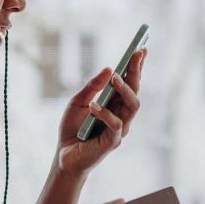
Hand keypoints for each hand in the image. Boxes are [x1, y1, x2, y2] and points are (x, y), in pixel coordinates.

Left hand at [55, 47, 146, 175]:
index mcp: (115, 104)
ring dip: (124, 90)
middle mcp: (122, 115)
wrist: (63, 155)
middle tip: (136, 54)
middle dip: (136, 71)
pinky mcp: (112, 142)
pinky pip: (115, 125)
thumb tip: (108, 68)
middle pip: (135, 91)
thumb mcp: (77, 102)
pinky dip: (105, 113)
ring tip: (115, 77)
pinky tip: (94, 106)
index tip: (141, 48)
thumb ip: (92, 87)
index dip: (136, 66)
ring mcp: (120, 129)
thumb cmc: (72, 129)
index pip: (129, 83)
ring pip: (132, 106)